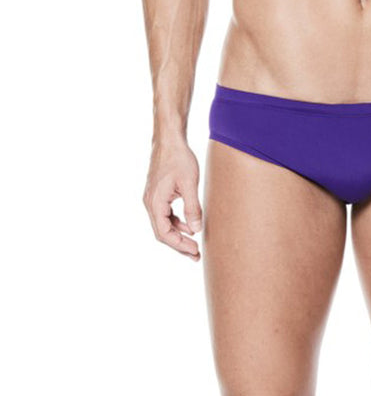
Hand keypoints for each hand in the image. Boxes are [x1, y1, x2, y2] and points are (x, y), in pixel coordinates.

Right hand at [143, 138, 202, 260]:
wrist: (169, 140)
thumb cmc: (179, 158)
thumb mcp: (190, 183)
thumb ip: (192, 208)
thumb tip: (195, 230)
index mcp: (155, 202)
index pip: (164, 233)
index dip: (179, 245)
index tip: (195, 251)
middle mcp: (150, 203)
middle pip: (162, 232)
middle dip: (179, 245)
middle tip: (196, 255)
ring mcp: (152, 199)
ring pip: (163, 225)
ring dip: (178, 236)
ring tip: (194, 246)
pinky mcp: (158, 194)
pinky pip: (165, 215)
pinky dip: (176, 223)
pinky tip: (189, 227)